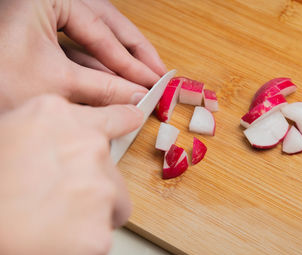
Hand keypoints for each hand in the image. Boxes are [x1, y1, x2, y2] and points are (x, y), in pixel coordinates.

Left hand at [0, 0, 166, 110]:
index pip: (102, 33)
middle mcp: (50, 0)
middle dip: (134, 53)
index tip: (155, 82)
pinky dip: (98, 65)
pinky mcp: (41, 36)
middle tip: (160, 73)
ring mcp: (45, 16)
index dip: (132, 62)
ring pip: (95, 36)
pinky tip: (116, 80)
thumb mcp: (55, 83)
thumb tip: (137, 98)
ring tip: (145, 76)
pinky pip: (79, 47)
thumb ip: (102, 89)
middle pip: (107, 24)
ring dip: (119, 60)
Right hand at [0, 95, 140, 254]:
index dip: (122, 120)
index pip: (111, 116)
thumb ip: (44, 134)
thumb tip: (56, 140)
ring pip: (113, 201)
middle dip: (94, 181)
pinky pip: (102, 232)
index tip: (133, 118)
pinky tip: (56, 240)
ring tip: (55, 221)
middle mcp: (87, 145)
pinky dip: (85, 240)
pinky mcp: (101, 226)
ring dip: (93, 211)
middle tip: (62, 197)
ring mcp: (100, 185)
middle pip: (110, 165)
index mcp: (57, 117)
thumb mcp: (8, 135)